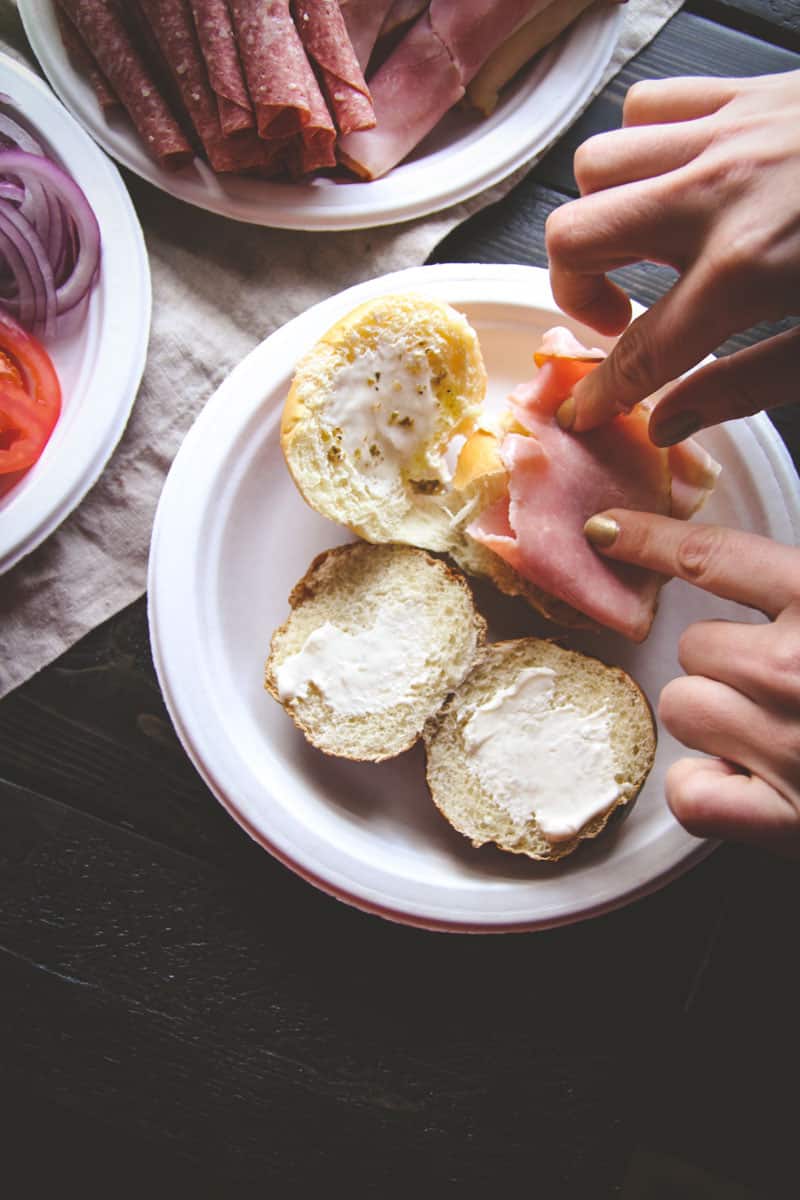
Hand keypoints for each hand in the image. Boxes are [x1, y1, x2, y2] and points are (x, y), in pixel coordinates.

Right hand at [546, 71, 799, 440]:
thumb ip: (739, 388)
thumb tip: (664, 422)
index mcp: (742, 271)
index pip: (638, 349)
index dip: (600, 390)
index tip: (585, 407)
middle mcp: (716, 195)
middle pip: (574, 236)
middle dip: (576, 291)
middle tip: (619, 318)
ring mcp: (727, 135)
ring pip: (597, 166)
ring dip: (604, 216)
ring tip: (647, 250)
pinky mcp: (747, 95)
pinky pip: (650, 108)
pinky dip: (644, 151)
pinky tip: (676, 184)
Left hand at [584, 509, 799, 857]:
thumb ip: (799, 586)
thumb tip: (764, 570)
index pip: (712, 557)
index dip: (649, 539)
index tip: (605, 530)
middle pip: (692, 646)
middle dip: (726, 661)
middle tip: (784, 680)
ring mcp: (790, 748)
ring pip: (684, 709)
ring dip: (719, 718)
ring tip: (782, 730)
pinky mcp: (786, 822)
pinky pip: (690, 793)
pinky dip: (714, 790)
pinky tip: (759, 782)